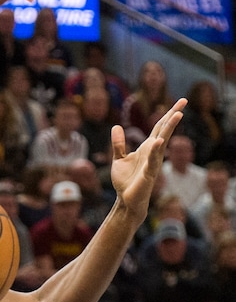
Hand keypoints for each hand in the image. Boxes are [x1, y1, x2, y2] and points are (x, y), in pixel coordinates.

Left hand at [110, 98, 186, 218]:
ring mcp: (153, 162)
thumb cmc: (125, 181)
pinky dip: (155, 151)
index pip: (160, 127)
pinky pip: (152, 161)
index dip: (168, 114)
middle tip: (185, 100)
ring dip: (169, 129)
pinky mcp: (148, 174)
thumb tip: (116, 126)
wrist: (126, 200)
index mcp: (147, 147)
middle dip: (174, 115)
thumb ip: (119, 143)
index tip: (181, 101)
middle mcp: (153, 153)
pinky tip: (158, 141)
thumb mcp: (119, 159)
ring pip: (162, 142)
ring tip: (177, 114)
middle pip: (164, 130)